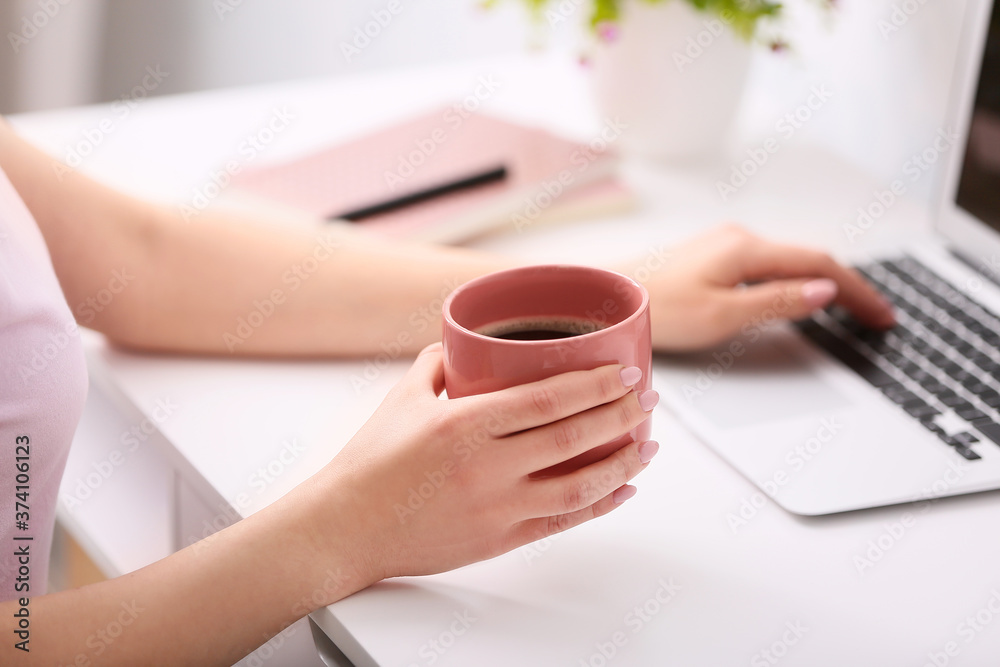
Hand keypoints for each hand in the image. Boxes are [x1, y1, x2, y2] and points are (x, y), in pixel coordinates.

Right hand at [311, 344, 659, 583]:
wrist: (345, 528)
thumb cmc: (370, 463)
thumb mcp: (402, 398)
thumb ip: (439, 364)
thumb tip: (466, 341)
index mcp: (462, 424)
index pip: (546, 401)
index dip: (594, 386)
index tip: (624, 372)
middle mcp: (485, 467)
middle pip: (573, 438)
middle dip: (621, 415)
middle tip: (648, 398)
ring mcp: (496, 508)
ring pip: (579, 486)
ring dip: (623, 463)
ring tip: (648, 445)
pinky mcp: (499, 540)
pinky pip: (562, 523)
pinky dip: (599, 505)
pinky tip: (622, 489)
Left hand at [633, 225, 895, 351]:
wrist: (608, 298)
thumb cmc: (656, 309)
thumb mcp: (722, 315)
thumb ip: (776, 302)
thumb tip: (825, 290)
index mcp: (747, 249)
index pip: (820, 265)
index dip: (857, 291)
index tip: (881, 316)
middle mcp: (739, 237)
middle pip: (809, 259)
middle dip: (847, 286)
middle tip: (874, 317)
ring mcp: (725, 243)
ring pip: (789, 260)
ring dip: (822, 281)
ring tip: (849, 308)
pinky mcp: (712, 255)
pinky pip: (767, 264)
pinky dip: (795, 279)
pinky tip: (799, 295)